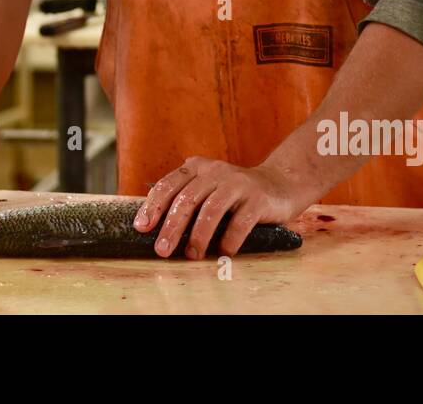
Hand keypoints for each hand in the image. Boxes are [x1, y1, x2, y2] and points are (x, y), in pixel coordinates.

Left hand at [133, 156, 315, 258]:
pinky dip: (229, 239)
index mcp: (197, 167)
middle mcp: (215, 172)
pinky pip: (240, 221)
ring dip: (198, 236)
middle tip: (162, 250)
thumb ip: (187, 200)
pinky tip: (224, 252)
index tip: (141, 228)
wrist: (280, 184)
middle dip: (171, 227)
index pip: (168, 185)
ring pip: (211, 209)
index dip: (152, 206)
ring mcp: (238, 183)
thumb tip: (157, 230)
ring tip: (192, 255)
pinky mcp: (258, 198)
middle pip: (187, 199)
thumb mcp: (208, 189)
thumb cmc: (235, 194)